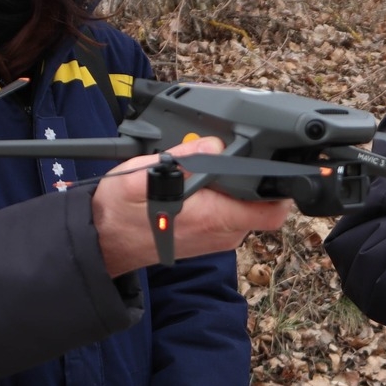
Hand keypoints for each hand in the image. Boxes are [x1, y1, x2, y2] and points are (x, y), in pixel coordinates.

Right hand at [92, 137, 293, 273]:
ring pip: (247, 207)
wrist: (103, 241)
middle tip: (233, 157)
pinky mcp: (210, 236)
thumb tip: (213, 144)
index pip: (271, 210)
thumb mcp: (142, 175)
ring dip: (237, 187)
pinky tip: (202, 183)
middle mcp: (222, 233)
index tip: (280, 166)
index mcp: (213, 218)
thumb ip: (181, 159)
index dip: (282, 188)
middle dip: (255, 179)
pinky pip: (230, 213)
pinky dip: (225, 197)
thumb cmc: (120, 212)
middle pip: (263, 205)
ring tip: (211, 168)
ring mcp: (217, 237)